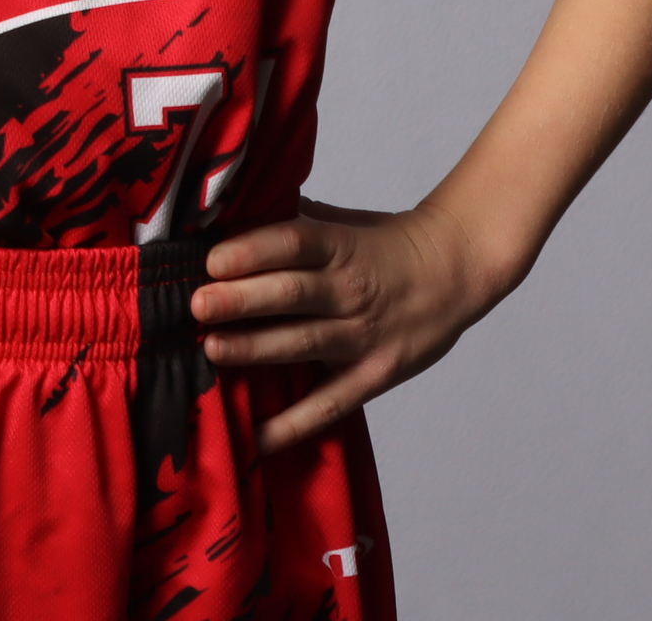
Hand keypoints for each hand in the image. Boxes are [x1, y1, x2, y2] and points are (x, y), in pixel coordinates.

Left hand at [195, 198, 505, 452]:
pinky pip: (331, 403)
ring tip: (213, 351)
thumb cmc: (381, 243)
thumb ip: (288, 219)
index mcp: (339, 245)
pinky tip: (258, 438)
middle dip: (240, 301)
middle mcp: (350, 290)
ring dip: (255, 349)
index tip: (212, 260)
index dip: (251, 251)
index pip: (292, 244)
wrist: (454, 270)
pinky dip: (295, 424)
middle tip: (197, 306)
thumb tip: (222, 212)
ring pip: (303, 343)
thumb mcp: (339, 220)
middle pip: (291, 295)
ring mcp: (363, 335)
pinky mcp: (375, 374)